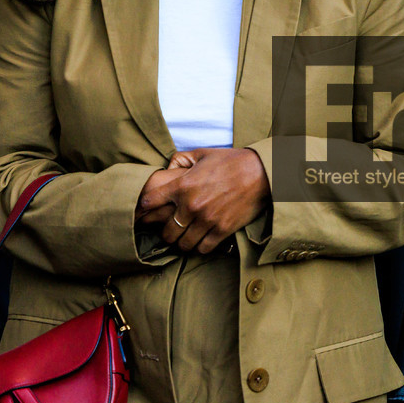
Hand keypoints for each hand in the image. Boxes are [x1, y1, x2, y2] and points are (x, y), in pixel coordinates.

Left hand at [135, 147, 268, 253]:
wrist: (260, 172)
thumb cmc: (231, 161)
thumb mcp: (202, 154)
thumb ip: (181, 159)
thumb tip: (167, 166)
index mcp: (182, 185)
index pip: (149, 202)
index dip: (143, 209)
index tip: (144, 212)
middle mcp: (191, 205)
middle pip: (166, 232)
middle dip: (166, 233)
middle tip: (171, 231)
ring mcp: (207, 220)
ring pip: (183, 244)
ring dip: (183, 243)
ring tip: (186, 239)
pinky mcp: (222, 230)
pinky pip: (203, 248)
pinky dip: (200, 247)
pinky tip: (202, 241)